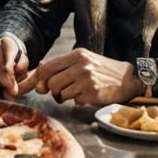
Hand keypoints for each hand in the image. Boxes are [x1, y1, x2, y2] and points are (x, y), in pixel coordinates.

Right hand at [0, 37, 29, 94]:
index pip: (8, 53)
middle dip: (2, 78)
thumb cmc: (15, 62)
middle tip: (9, 89)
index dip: (9, 67)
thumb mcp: (23, 63)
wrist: (3, 61)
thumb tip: (17, 68)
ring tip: (1, 84)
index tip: (11, 79)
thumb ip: (22, 66)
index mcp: (8, 42)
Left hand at [16, 48, 141, 106]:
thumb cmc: (103, 70)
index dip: (35, 79)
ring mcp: (87, 81)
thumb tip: (38, 78)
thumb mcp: (84, 60)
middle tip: (61, 91)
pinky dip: (78, 101)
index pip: (47, 68)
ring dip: (64, 97)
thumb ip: (63, 66)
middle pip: (50, 83)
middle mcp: (81, 66)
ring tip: (76, 92)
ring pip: (60, 94)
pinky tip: (88, 95)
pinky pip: (74, 101)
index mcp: (77, 55)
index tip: (27, 87)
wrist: (129, 79)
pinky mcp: (93, 94)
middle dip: (52, 90)